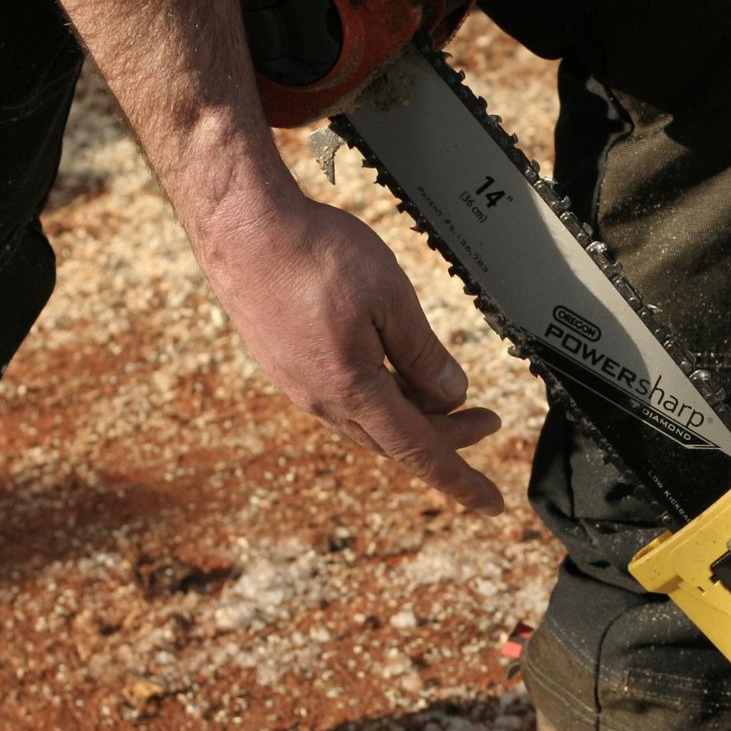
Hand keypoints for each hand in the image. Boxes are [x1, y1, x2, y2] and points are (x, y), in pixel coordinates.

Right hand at [209, 195, 503, 515]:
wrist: (239, 227)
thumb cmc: (314, 254)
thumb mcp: (390, 297)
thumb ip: (423, 354)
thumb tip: (451, 396)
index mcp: (351, 389)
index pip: (419, 451)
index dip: (459, 478)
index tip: (490, 502)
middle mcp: (320, 399)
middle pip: (395, 439)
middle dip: (446, 435)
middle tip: (485, 419)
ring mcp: (296, 384)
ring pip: (366, 421)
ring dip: (410, 415)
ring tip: (442, 391)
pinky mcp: (282, 364)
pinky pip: (340, 400)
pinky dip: (377, 398)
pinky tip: (387, 372)